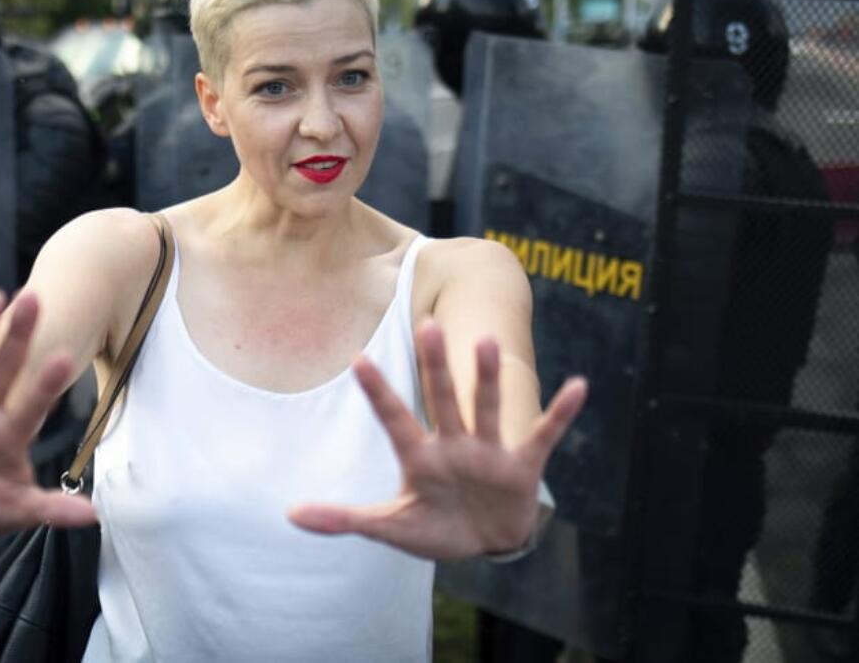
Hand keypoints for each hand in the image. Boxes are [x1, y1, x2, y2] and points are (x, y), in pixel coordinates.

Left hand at [288, 320, 585, 559]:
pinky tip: (578, 386)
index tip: (356, 359)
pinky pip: (543, 435)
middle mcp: (453, 445)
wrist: (484, 542)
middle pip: (442, 399)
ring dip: (489, 378)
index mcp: (419, 457)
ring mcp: (489, 452)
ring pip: (487, 408)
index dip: (377, 392)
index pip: (394, 418)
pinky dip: (559, 414)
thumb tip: (290, 515)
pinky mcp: (522, 466)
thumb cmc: (434, 527)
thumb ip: (344, 519)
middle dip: (435, 366)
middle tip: (426, 325)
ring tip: (488, 340)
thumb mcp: (388, 528)